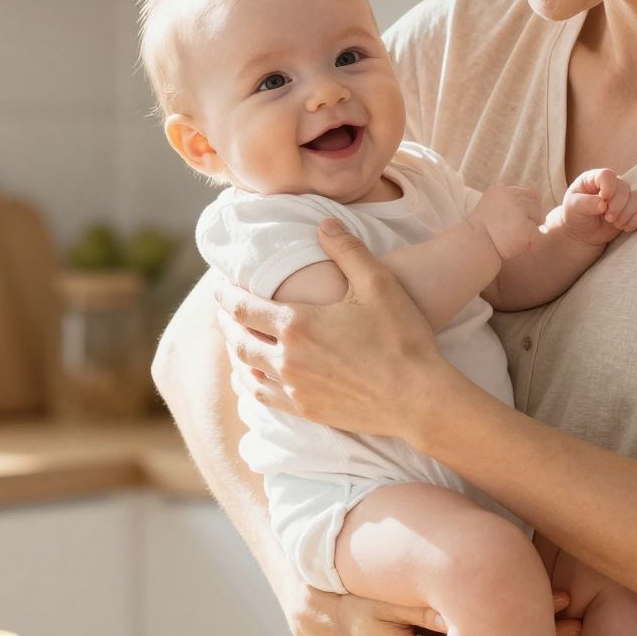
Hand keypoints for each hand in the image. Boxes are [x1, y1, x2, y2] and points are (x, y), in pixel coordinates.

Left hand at [215, 220, 454, 438]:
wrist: (418, 398)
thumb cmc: (402, 338)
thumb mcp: (379, 283)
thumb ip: (347, 250)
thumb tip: (323, 225)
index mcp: (297, 323)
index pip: (242, 307)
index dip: (225, 294)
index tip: (218, 285)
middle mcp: (287, 358)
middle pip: (238, 338)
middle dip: (226, 322)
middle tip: (223, 310)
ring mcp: (294, 388)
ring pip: (247, 370)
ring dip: (235, 352)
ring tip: (235, 340)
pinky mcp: (306, 410)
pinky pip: (263, 397)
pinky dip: (249, 383)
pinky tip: (251, 378)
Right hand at [469, 185, 540, 260]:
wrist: (471, 247)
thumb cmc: (479, 234)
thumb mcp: (490, 209)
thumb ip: (508, 206)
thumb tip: (534, 212)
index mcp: (502, 191)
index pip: (531, 193)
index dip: (530, 208)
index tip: (521, 221)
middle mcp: (511, 196)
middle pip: (537, 203)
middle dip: (532, 218)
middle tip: (517, 232)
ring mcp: (518, 211)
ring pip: (539, 218)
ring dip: (532, 230)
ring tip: (515, 239)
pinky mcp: (524, 227)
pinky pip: (538, 235)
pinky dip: (531, 244)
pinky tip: (518, 247)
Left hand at [552, 168, 636, 246]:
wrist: (581, 233)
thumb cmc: (575, 215)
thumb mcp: (572, 208)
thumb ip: (585, 203)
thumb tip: (602, 204)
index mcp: (594, 179)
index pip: (607, 175)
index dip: (609, 187)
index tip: (603, 200)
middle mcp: (611, 185)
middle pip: (624, 187)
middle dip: (617, 205)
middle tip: (608, 218)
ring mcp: (623, 197)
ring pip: (636, 199)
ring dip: (626, 214)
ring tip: (614, 224)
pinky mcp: (631, 210)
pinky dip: (635, 221)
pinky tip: (624, 228)